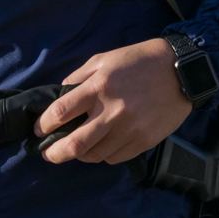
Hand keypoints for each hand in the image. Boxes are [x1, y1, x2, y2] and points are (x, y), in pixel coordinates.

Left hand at [34, 38, 192, 165]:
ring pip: (94, 155)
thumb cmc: (137, 61)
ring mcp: (129, 130)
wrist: (180, 71)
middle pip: (75, 144)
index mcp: (98, 87)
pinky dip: (102, 156)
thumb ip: (78, 78)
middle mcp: (111, 111)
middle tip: (47, 154)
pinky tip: (99, 147)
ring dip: (79, 155)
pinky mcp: (143, 142)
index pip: (61, 112)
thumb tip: (59, 96)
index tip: (38, 129)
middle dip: (55, 153)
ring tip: (74, 149)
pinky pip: (115, 158)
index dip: (44, 124)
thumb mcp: (103, 59)